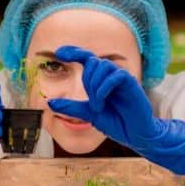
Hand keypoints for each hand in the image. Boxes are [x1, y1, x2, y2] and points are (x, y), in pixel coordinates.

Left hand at [47, 46, 184, 174]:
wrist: (134, 134)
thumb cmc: (115, 122)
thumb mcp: (88, 114)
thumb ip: (71, 107)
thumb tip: (50, 102)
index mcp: (99, 79)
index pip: (85, 58)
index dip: (73, 51)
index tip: (58, 52)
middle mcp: (109, 75)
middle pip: (92, 62)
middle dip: (87, 83)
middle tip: (93, 106)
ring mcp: (120, 77)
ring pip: (102, 66)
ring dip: (95, 87)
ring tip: (98, 106)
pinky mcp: (130, 82)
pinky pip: (115, 75)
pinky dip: (104, 87)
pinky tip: (102, 100)